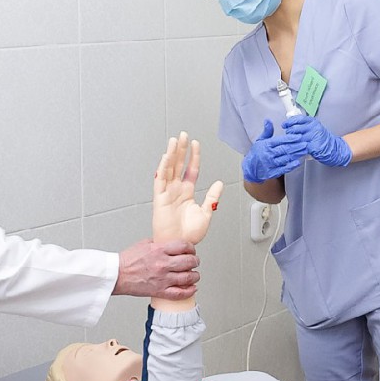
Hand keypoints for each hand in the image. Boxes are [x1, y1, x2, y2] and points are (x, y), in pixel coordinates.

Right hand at [114, 239, 197, 299]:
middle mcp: (163, 264)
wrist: (117, 275)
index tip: (191, 250)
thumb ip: (160, 243)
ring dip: (195, 276)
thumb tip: (172, 243)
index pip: (184, 246)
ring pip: (188, 277)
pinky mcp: (160, 291)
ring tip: (194, 275)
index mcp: (159, 250)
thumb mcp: (144, 244)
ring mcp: (163, 279)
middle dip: (195, 261)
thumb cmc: (127, 261)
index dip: (191, 248)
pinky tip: (192, 288)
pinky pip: (180, 293)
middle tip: (194, 261)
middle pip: (190, 261)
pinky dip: (189, 291)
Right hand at [152, 132, 223, 246]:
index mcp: (187, 192)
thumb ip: (212, 197)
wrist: (180, 244)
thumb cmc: (189, 234)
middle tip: (183, 135)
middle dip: (181, 150)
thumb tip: (219, 183)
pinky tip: (166, 157)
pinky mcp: (160, 198)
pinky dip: (163, 168)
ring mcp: (167, 193)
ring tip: (175, 140)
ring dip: (171, 154)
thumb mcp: (206, 213)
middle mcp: (176, 190)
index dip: (193, 156)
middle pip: (178, 165)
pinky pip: (160, 180)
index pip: (190, 169)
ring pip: (169, 168)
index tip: (195, 144)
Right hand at [242, 119, 306, 183]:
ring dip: (296, 154)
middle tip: (305, 143)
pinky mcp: (272, 172)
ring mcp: (270, 164)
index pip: (280, 140)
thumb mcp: (260, 140)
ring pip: (285, 158)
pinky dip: (291, 166)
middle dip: (296, 146)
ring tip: (304, 151)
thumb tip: (268, 120)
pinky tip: (298, 162)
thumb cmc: (257, 153)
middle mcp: (268, 154)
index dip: (290, 138)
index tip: (299, 136)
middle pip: (284, 149)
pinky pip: (283, 169)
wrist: (250, 168)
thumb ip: (267, 131)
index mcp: (266, 145)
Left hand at [282, 114, 351, 167]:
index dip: (289, 122)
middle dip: (289, 133)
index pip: (298, 119)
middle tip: (288, 136)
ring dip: (291, 142)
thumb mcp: (314, 128)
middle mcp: (313, 127)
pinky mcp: (313, 146)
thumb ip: (304, 126)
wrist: (332, 148)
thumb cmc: (321, 138)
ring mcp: (314, 136)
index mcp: (313, 122)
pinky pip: (301, 147)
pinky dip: (296, 149)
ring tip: (289, 144)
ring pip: (297, 139)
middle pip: (295, 129)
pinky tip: (294, 150)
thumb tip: (290, 125)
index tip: (284, 125)